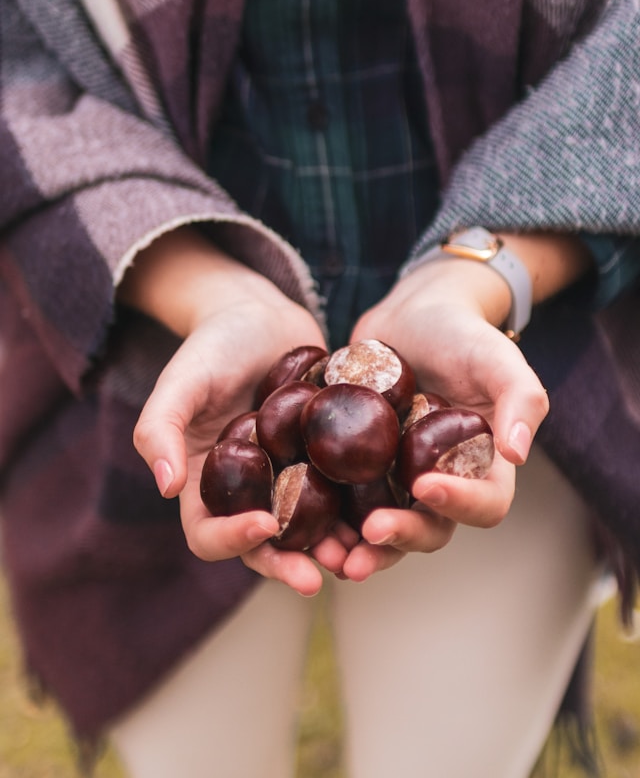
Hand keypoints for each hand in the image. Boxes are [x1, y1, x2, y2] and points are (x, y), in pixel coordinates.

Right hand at [126, 229, 348, 594]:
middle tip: (317, 577)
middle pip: (264, 545)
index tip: (265, 525)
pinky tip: (386, 511)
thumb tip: (163, 487)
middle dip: (289, 564)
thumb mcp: (180, 380)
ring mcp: (290, 478)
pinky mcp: (326, 460)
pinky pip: (343, 493)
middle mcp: (249, 491)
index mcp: (205, 484)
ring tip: (358, 553)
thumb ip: (159, 428)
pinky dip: (360, 508)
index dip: (233, 540)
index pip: (209, 532)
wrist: (260, 314)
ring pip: (310, 529)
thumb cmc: (212, 345)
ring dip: (331, 547)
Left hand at [337, 255, 549, 578]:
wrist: (413, 311)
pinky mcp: (358, 466)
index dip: (459, 505)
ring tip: (328, 554)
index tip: (425, 485)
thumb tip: (518, 454)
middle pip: (428, 530)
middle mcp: (441, 482)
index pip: (484, 505)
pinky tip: (295, 516)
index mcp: (484, 467)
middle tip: (368, 535)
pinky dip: (324, 516)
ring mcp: (397, 478)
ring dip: (357, 547)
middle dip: (399, 540)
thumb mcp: (498, 357)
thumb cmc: (463, 332)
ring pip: (381, 527)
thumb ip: (522, 399)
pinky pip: (342, 500)